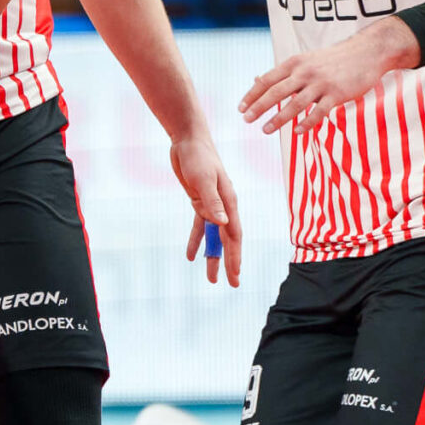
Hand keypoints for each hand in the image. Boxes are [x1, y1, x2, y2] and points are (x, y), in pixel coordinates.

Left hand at [170, 134, 242, 286]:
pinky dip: (196, 240)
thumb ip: (212, 202)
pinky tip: (191, 255)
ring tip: (211, 278)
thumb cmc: (198, 157)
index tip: (236, 275)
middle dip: (229, 262)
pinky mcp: (199, 201)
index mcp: (229, 202)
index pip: (234, 235)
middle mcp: (224, 206)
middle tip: (231, 284)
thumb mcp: (203, 180)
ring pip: (213, 237)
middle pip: (227, 240)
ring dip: (212, 256)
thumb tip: (221, 223)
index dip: (236, 256)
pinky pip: (199, 226)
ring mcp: (212, 205)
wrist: (188, 140)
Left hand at [239, 17, 420, 135]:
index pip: (267, 80)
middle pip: (276, 91)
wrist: (367, 52)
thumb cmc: (333, 59)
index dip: (252, 94)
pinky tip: (297, 132)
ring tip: (265, 130)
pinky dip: (307, 122)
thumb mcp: (305, 60)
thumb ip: (282, 72)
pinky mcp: (337, 93)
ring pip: (295, 103)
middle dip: (259, 106)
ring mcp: (321, 83)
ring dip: (279, 118)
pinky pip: (319, 111)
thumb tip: (256, 80)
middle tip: (246, 120)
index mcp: (295, 63)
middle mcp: (305, 71)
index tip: (240, 108)